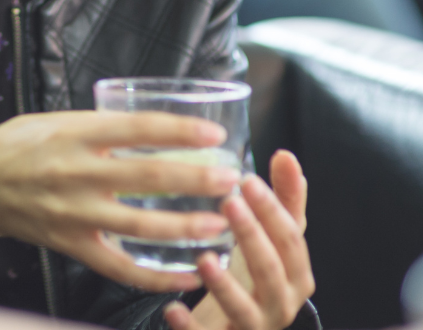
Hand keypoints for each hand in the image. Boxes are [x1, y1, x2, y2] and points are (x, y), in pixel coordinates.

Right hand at [0, 111, 239, 292]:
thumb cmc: (18, 145)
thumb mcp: (55, 120)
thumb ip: (101, 125)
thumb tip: (156, 126)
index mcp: (73, 134)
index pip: (135, 129)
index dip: (178, 132)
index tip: (213, 134)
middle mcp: (74, 173)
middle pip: (144, 177)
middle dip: (194, 179)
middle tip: (232, 178)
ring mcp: (72, 213)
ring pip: (138, 227)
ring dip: (185, 228)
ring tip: (222, 224)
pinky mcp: (70, 244)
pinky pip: (119, 268)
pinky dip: (156, 276)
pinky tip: (187, 275)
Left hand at [165, 152, 313, 329]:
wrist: (239, 328)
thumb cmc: (257, 275)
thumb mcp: (274, 240)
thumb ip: (284, 201)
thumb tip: (286, 156)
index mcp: (296, 277)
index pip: (291, 242)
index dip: (273, 211)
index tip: (247, 179)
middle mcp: (281, 305)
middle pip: (271, 272)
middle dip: (251, 238)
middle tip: (228, 203)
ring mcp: (255, 327)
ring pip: (244, 310)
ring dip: (224, 286)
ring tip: (204, 258)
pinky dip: (189, 325)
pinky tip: (171, 308)